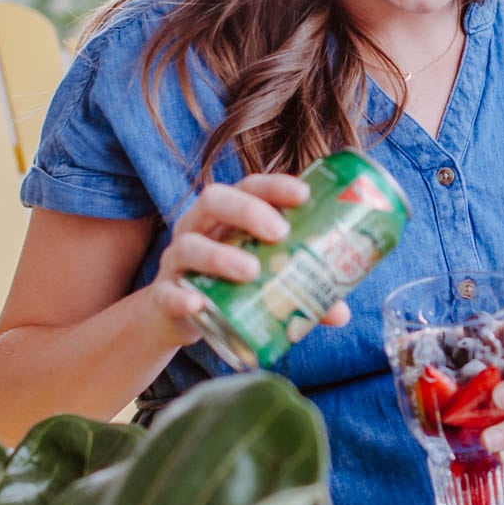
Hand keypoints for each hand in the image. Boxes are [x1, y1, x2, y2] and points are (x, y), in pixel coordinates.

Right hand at [146, 174, 350, 346]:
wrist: (173, 319)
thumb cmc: (224, 288)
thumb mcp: (261, 284)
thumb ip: (298, 292)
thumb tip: (341, 311)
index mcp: (226, 218)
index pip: (248, 187)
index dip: (274, 186)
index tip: (303, 194)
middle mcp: (198, 230)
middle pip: (214, 200)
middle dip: (247, 210)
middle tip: (279, 233)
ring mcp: (176, 262)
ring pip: (188, 246)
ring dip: (220, 255)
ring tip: (250, 271)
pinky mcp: (162, 296)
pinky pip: (167, 293)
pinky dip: (181, 297)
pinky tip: (198, 304)